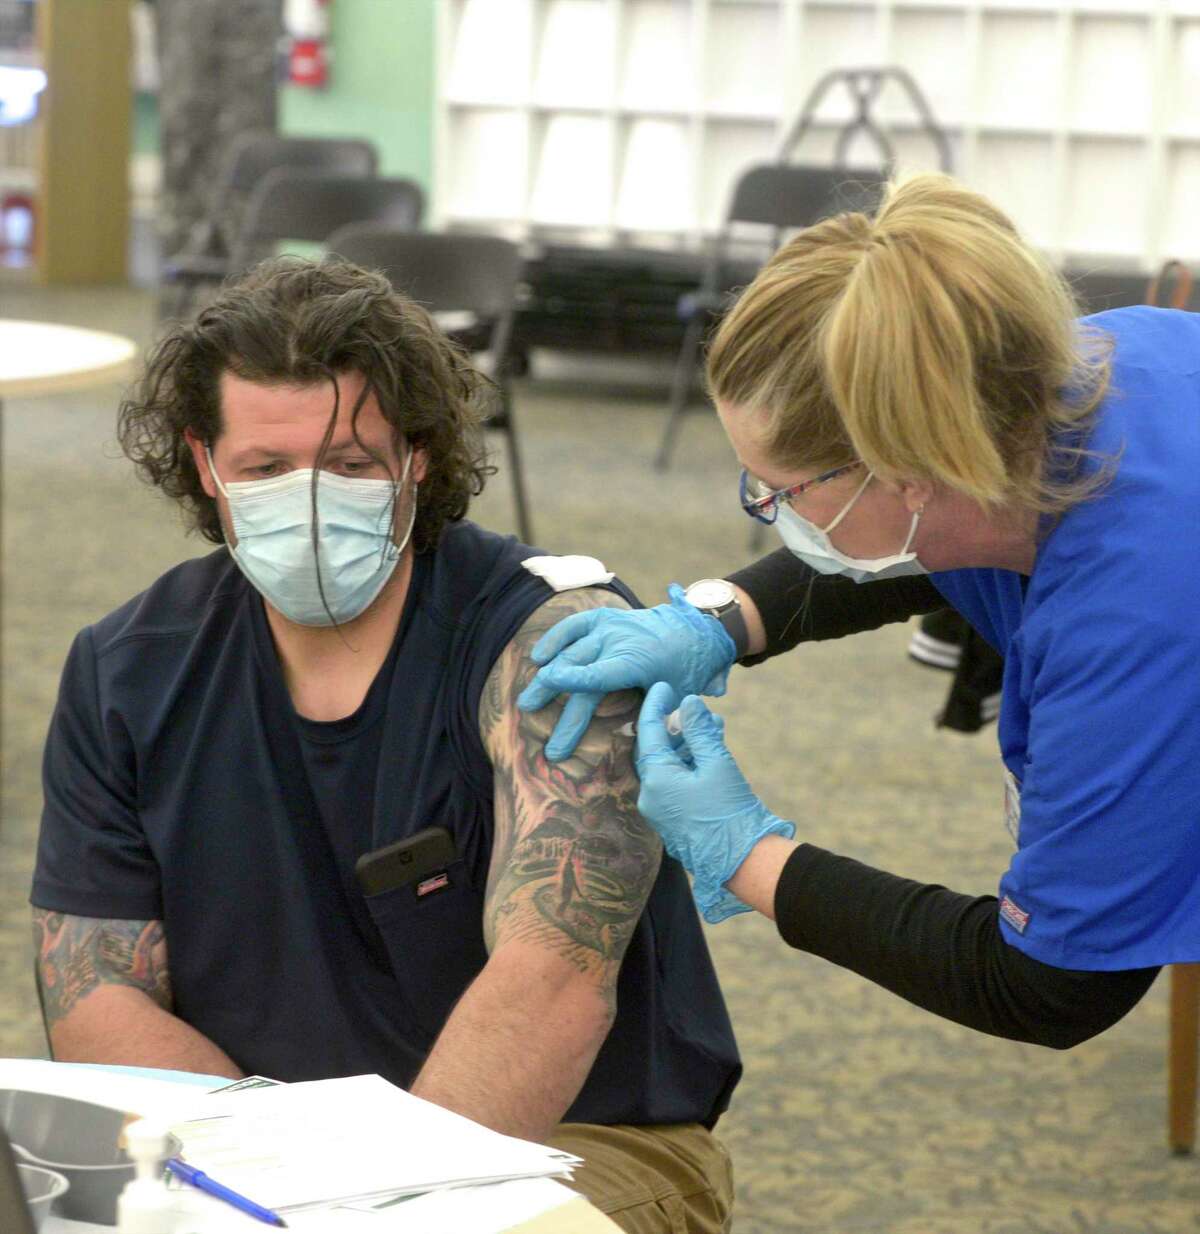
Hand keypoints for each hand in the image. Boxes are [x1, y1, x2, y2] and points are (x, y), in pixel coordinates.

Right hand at [517, 584, 736, 760]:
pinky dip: (554, 640)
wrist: (692, 632)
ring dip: (545, 677)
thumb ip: (657, 724)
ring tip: (526, 702)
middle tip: (529, 719)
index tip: (548, 681)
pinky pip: (572, 626)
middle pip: (574, 670)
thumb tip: (642, 757)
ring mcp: (608, 626)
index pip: (597, 674)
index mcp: (634, 661)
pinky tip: (538, 657)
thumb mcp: (676, 701)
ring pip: (568, 651)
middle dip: (551, 697)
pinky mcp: (603, 618)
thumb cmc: (684, 673)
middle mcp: (616, 640)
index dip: (572, 679)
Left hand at [635, 683, 794, 923]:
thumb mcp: (717, 763)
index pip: (649, 732)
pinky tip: (711, 750)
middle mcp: (651, 795)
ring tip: (713, 726)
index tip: (663, 685)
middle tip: (692, 707)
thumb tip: (688, 703)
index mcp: (656, 780)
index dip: (656, 705)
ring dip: (688, 744)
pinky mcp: (675, 818)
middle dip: (675, 725)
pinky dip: (690, 763)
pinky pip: (675, 781)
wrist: (742, 861)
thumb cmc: (729, 811)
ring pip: (668, 765)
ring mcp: (662, 809)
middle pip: (655, 749)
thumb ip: (700, 730)